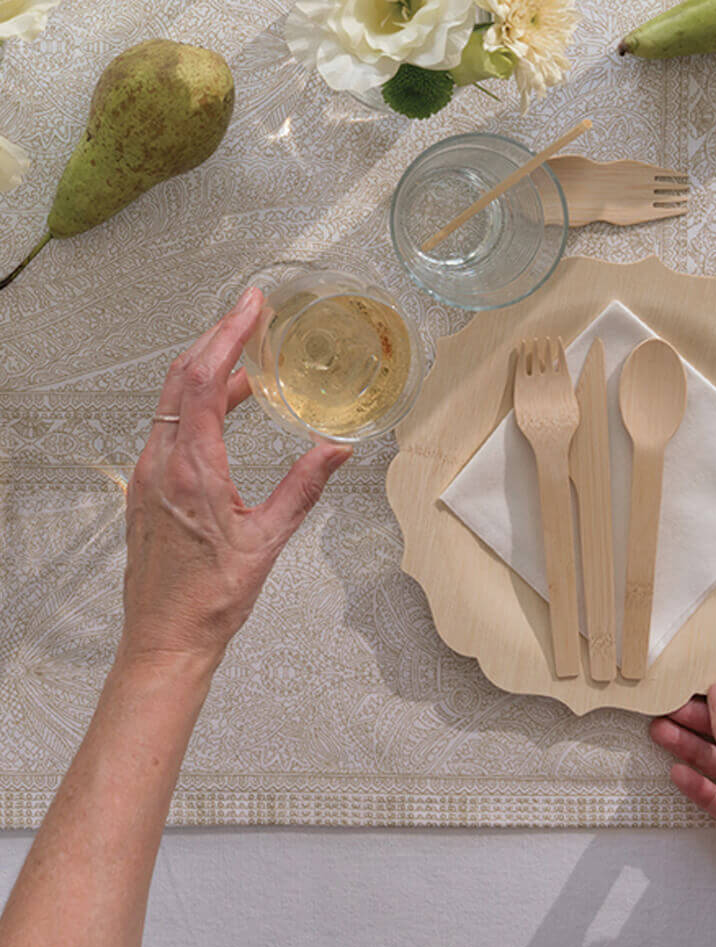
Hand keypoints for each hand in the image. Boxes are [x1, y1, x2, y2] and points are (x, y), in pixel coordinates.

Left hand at [122, 287, 351, 668]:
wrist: (165, 638)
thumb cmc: (210, 598)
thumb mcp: (267, 540)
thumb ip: (303, 487)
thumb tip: (336, 448)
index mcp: (191, 471)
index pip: (202, 381)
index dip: (227, 336)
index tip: (251, 308)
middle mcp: (160, 464)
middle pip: (181, 377)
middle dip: (216, 337)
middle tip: (250, 312)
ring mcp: (147, 473)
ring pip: (172, 399)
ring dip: (206, 367)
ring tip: (246, 351)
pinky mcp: (147, 485)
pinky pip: (170, 423)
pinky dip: (197, 399)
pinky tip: (224, 402)